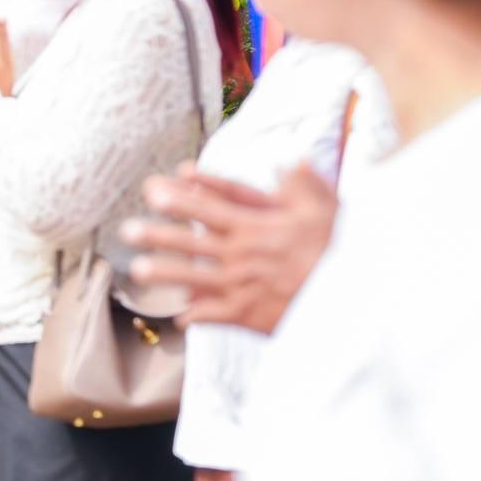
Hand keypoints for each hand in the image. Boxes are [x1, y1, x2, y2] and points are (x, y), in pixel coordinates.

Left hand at [125, 163, 335, 333]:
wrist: (353, 304)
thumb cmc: (341, 253)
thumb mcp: (328, 212)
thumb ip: (303, 186)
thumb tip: (289, 164)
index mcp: (255, 229)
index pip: (209, 209)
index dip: (179, 198)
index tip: (153, 190)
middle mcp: (241, 257)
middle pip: (190, 243)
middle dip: (156, 234)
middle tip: (127, 229)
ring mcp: (241, 288)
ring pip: (192, 278)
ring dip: (163, 273)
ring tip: (138, 270)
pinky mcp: (247, 316)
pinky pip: (213, 316)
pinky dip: (196, 315)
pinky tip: (181, 315)